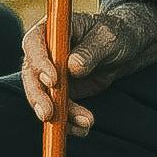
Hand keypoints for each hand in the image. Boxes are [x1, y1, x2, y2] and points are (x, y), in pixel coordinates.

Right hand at [24, 0, 156, 133]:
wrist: (124, 49)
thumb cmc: (115, 34)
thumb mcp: (107, 38)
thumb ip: (90, 51)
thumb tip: (72, 67)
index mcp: (52, 29)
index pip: (34, 43)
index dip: (39, 62)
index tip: (53, 80)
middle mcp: (45, 51)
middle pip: (31, 75)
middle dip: (39, 96)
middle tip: (49, 114)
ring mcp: (51, 73)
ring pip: (44, 97)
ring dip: (60, 114)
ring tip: (84, 123)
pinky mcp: (60, 92)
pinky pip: (59, 109)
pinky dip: (69, 121)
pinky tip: (84, 127)